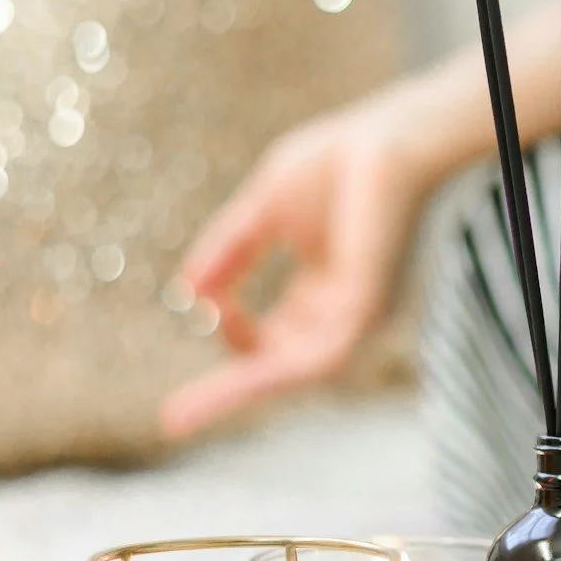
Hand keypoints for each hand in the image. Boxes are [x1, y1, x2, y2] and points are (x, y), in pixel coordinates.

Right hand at [160, 71, 477, 439]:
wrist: (388, 138)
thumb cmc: (338, 163)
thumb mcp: (263, 211)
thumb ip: (229, 250)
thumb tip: (188, 293)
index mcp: (322, 293)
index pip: (272, 340)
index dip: (232, 337)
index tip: (201, 309)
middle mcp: (340, 313)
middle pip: (278, 368)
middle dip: (227, 391)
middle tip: (173, 423)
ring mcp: (357, 314)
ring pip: (294, 373)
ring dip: (239, 393)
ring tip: (185, 417)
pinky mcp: (367, 308)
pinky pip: (321, 356)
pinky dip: (277, 372)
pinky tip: (238, 381)